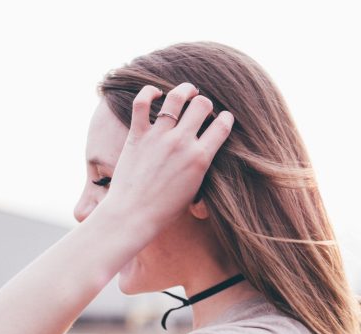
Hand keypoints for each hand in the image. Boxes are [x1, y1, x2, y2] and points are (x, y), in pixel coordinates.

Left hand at [100, 82, 233, 230]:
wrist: (134, 215)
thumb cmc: (165, 210)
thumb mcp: (194, 191)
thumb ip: (201, 169)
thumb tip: (206, 157)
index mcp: (200, 158)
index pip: (222, 126)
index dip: (227, 118)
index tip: (224, 118)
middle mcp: (182, 142)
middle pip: (202, 105)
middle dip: (206, 104)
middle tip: (202, 108)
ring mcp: (159, 137)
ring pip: (177, 98)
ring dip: (185, 90)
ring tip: (188, 90)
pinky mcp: (137, 135)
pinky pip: (141, 103)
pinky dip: (149, 92)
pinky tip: (155, 93)